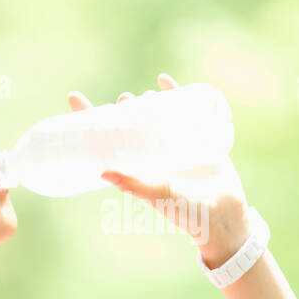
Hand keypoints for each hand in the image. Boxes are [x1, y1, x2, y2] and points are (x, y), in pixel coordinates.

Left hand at [67, 73, 250, 268]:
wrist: (225, 217)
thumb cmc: (188, 212)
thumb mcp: (159, 196)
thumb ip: (135, 185)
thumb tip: (102, 172)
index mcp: (138, 168)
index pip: (107, 139)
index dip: (89, 118)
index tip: (74, 97)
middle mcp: (152, 156)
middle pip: (132, 125)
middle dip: (124, 110)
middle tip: (124, 100)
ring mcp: (175, 145)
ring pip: (155, 116)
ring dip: (146, 102)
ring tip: (143, 94)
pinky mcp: (197, 139)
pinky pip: (182, 111)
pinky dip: (174, 93)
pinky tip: (164, 81)